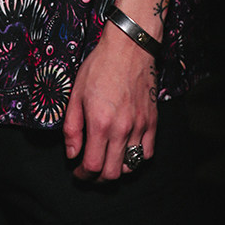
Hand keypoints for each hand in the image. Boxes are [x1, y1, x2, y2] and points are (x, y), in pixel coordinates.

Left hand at [62, 23, 157, 181]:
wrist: (129, 47)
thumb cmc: (100, 66)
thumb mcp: (76, 92)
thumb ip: (72, 127)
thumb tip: (72, 153)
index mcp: (100, 123)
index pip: (92, 166)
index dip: (82, 175)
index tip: (77, 171)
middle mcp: (122, 129)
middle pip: (112, 173)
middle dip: (98, 178)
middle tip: (90, 170)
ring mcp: (140, 126)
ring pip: (131, 166)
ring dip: (117, 169)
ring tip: (107, 159)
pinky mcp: (152, 121)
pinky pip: (148, 153)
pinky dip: (137, 158)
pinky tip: (126, 149)